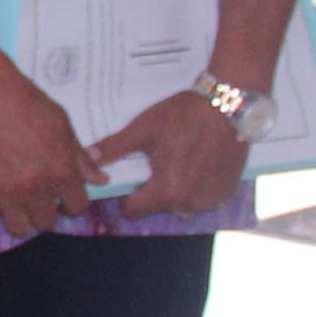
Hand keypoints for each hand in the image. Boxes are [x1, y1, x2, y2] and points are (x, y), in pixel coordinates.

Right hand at [0, 52, 92, 239]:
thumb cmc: (29, 104)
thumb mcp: (64, 126)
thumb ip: (80, 158)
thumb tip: (100, 179)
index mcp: (62, 173)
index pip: (77, 207)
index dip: (71, 202)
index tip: (62, 196)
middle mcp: (37, 188)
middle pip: (46, 222)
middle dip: (45, 212)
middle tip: (38, 197)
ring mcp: (7, 192)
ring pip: (18, 228)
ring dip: (20, 217)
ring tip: (15, 202)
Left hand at [92, 89, 246, 218]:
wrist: (228, 106)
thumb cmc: (184, 116)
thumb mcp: (142, 130)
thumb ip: (113, 148)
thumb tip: (87, 157)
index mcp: (166, 191)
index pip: (133, 210)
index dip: (126, 195)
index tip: (130, 177)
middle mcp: (190, 203)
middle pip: (157, 206)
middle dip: (152, 189)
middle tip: (157, 161)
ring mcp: (212, 199)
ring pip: (180, 204)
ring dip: (175, 189)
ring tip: (178, 160)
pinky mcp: (227, 192)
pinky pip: (202, 198)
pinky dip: (196, 187)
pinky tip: (196, 164)